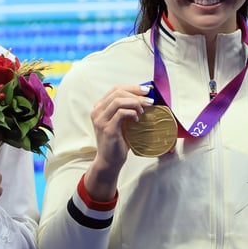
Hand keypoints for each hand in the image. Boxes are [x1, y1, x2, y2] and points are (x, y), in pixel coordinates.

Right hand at [84, 84, 153, 200]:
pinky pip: (121, 113)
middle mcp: (97, 111)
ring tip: (143, 111)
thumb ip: (127, 109)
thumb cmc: (118, 141)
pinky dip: (132, 113)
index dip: (132, 87)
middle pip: (117, 92)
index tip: (146, 90)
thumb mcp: (122, 121)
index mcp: (100, 107)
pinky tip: (137, 120)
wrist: (110, 160)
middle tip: (149, 101)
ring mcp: (100, 120)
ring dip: (135, 103)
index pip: (116, 89)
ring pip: (118, 101)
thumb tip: (146, 98)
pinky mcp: (107, 129)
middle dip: (136, 94)